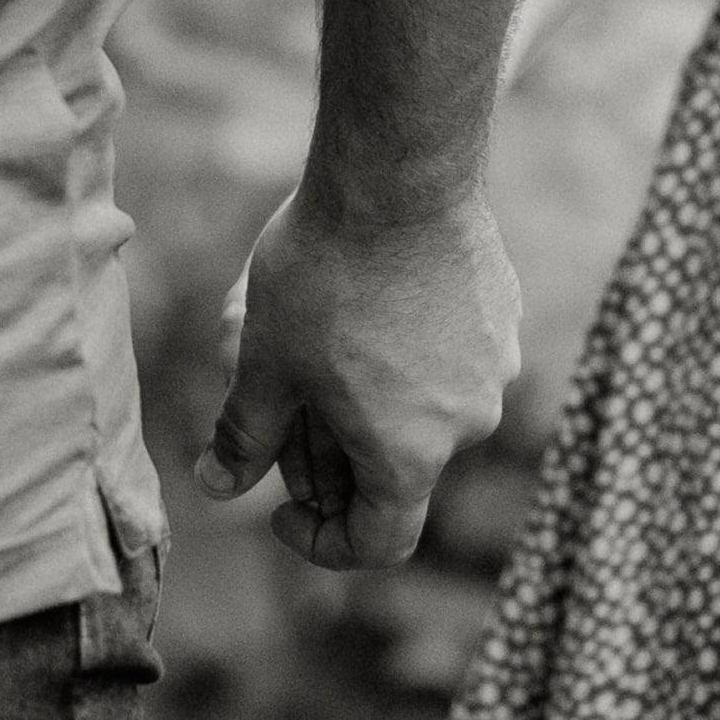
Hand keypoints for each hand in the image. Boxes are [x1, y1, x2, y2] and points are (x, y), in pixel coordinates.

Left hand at [195, 178, 521, 571]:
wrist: (398, 176)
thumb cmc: (326, 277)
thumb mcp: (266, 364)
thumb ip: (244, 437)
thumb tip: (216, 486)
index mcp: (409, 456)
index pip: (378, 542)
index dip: (322, 541)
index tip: (280, 505)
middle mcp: (467, 424)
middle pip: (396, 468)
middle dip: (333, 451)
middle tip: (281, 401)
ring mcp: (495, 367)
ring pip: (424, 407)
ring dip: (371, 397)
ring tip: (318, 338)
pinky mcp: (504, 315)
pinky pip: (450, 358)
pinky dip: (408, 354)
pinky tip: (368, 298)